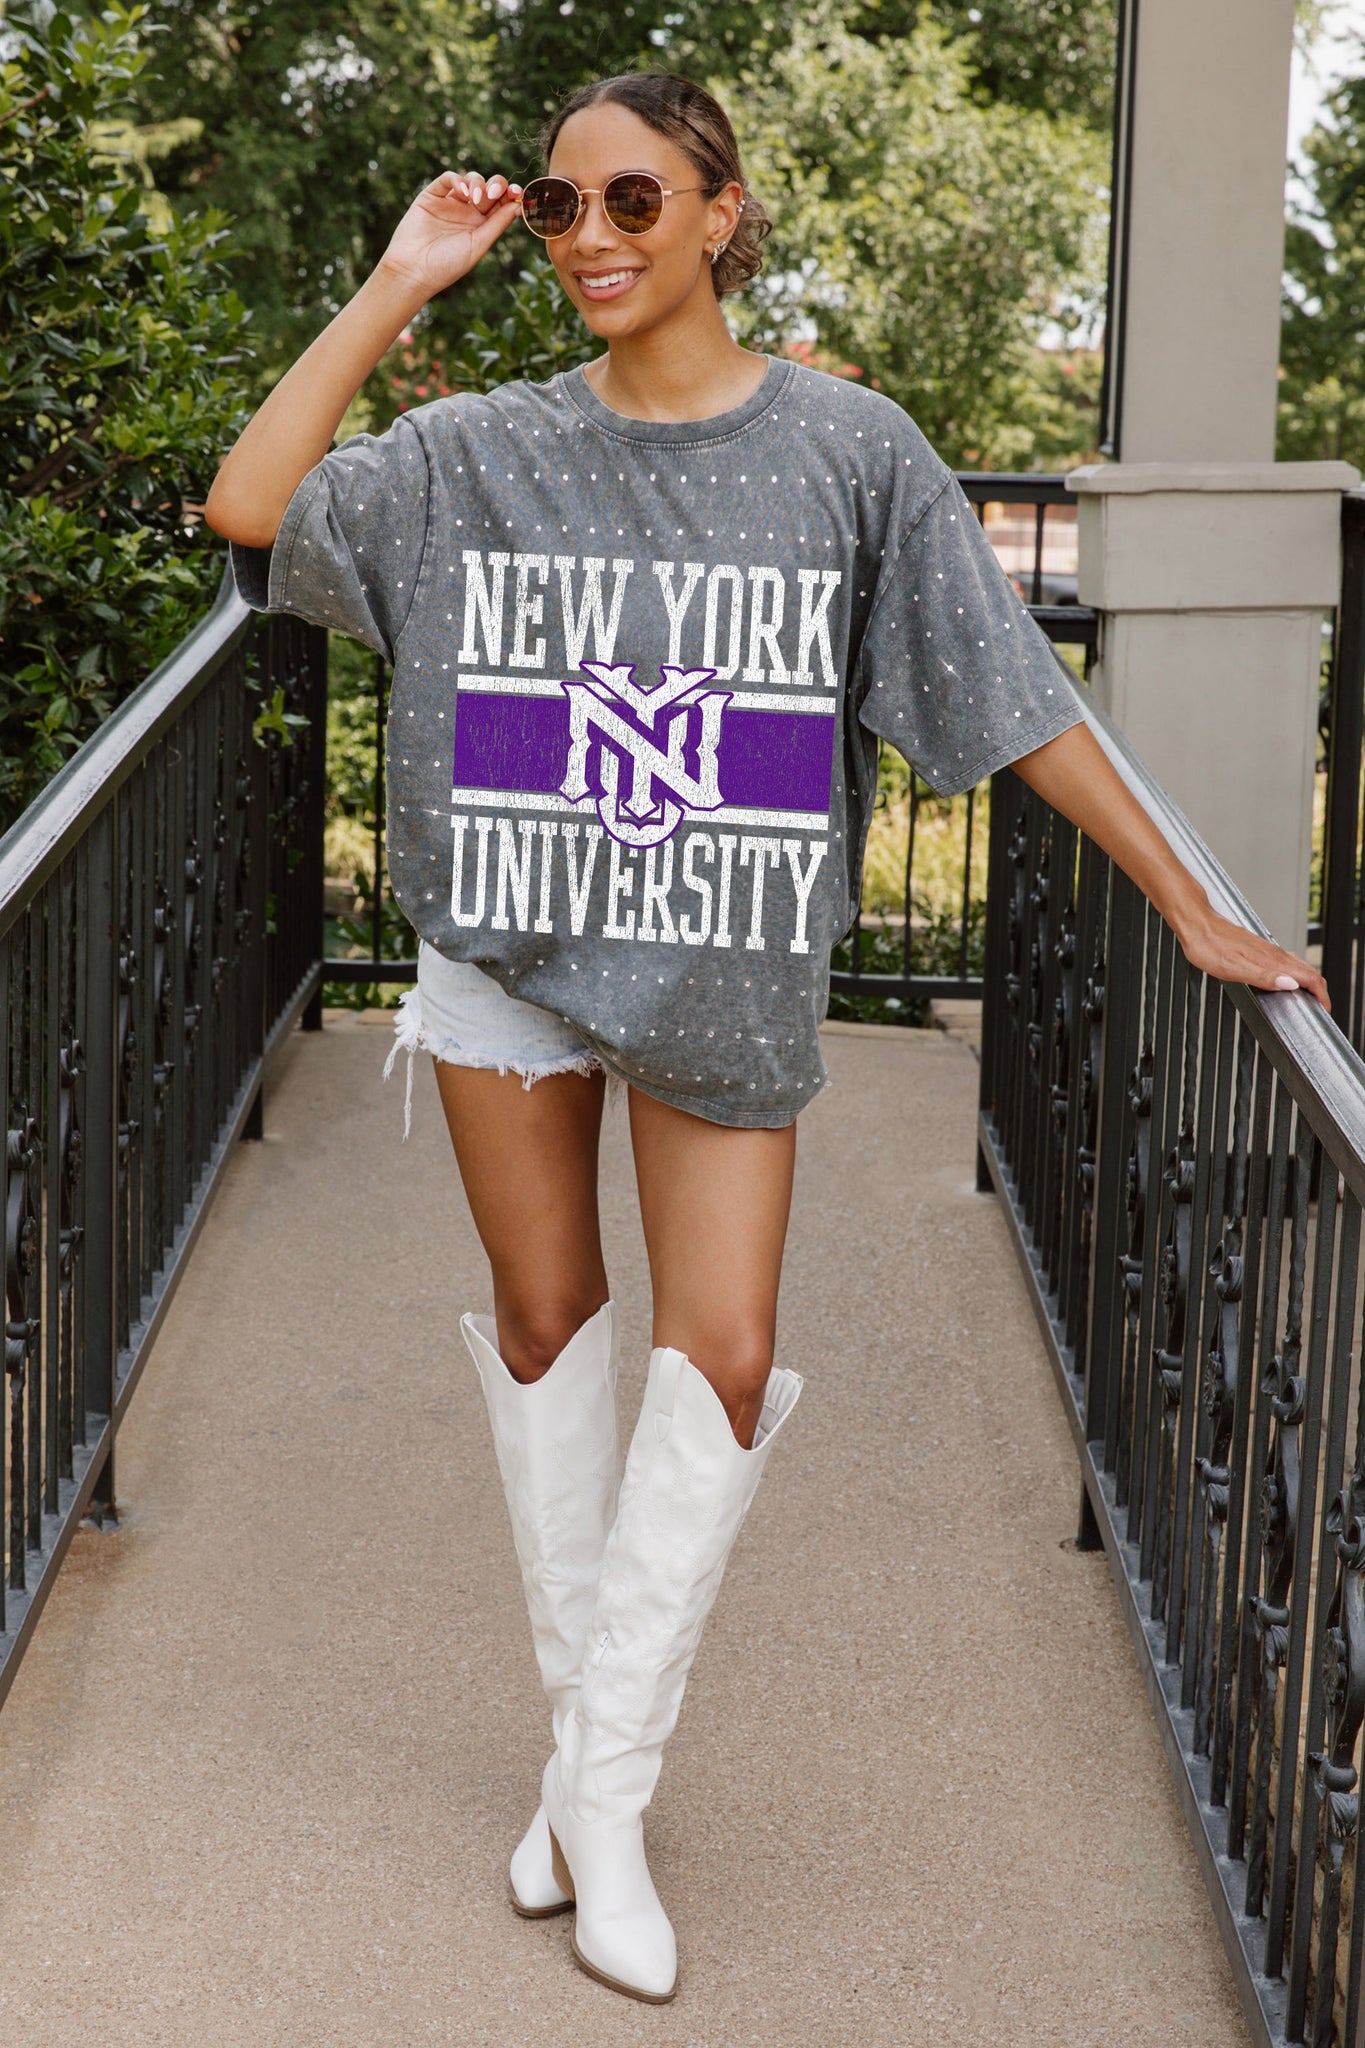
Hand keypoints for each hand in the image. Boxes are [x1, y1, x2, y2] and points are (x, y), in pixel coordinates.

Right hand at [377, 169, 522, 300]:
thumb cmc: (447, 265)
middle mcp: (468, 212)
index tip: (517, 194)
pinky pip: (448, 179)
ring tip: (475, 198)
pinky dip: (458, 180)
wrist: (414, 270)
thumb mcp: (477, 245)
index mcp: (482, 226)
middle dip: (497, 185)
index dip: (511, 195)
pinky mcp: (432, 195)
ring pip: (471, 180)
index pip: (501, 204)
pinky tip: (462, 193)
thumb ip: (496, 225)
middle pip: (489, 188)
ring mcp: (450, 202)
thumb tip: (518, 206)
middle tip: (496, 193)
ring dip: (478, 183)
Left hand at [1175, 901, 1329, 1011]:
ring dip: (1308, 981)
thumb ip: (1264, 978)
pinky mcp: (1258, 948)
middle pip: (1308, 970)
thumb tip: (1290, 984)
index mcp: (1271, 960)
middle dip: (1319, 990)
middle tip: (1321, 1006)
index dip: (1321, 994)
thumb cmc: (1209, 946)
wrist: (1196, 924)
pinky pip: (1285, 961)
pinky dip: (1294, 973)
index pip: (1308, 976)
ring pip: (1298, 965)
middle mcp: (1273, 953)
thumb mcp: (1234, 969)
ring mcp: (1266, 949)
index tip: (1325, 1009)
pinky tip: (1285, 978)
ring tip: (1309, 996)